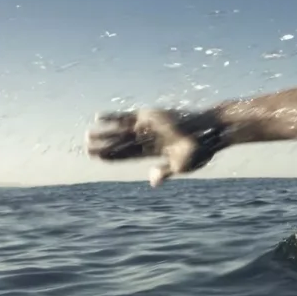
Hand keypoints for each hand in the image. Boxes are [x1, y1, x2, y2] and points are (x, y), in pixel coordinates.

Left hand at [85, 107, 224, 186]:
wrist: (210, 129)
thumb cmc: (200, 150)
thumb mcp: (182, 165)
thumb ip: (165, 171)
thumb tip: (152, 181)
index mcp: (154, 152)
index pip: (128, 155)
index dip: (112, 156)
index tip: (97, 158)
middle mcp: (148, 138)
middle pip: (121, 144)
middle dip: (104, 147)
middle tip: (87, 149)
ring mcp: (148, 126)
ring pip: (121, 131)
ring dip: (105, 133)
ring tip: (88, 136)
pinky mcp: (150, 115)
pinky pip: (128, 116)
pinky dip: (114, 117)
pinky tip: (98, 117)